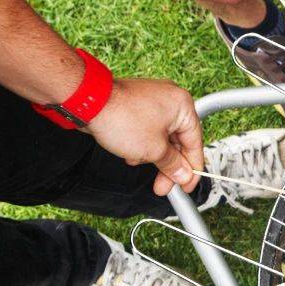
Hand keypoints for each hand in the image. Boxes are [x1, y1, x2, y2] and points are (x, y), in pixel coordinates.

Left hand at [86, 78, 204, 194]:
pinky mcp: (137, 105)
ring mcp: (152, 101)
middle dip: (169, 165)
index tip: (187, 185)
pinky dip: (142, 144)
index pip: (195, 143)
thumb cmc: (122, 117)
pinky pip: (147, 129)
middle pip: (177, 141)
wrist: (89, 103)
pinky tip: (131, 154)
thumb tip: (183, 174)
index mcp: (182, 106)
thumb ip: (173, 164)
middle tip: (164, 185)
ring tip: (139, 164)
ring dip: (153, 155)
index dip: (192, 168)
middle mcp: (170, 100)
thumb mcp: (153, 149)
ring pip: (161, 137)